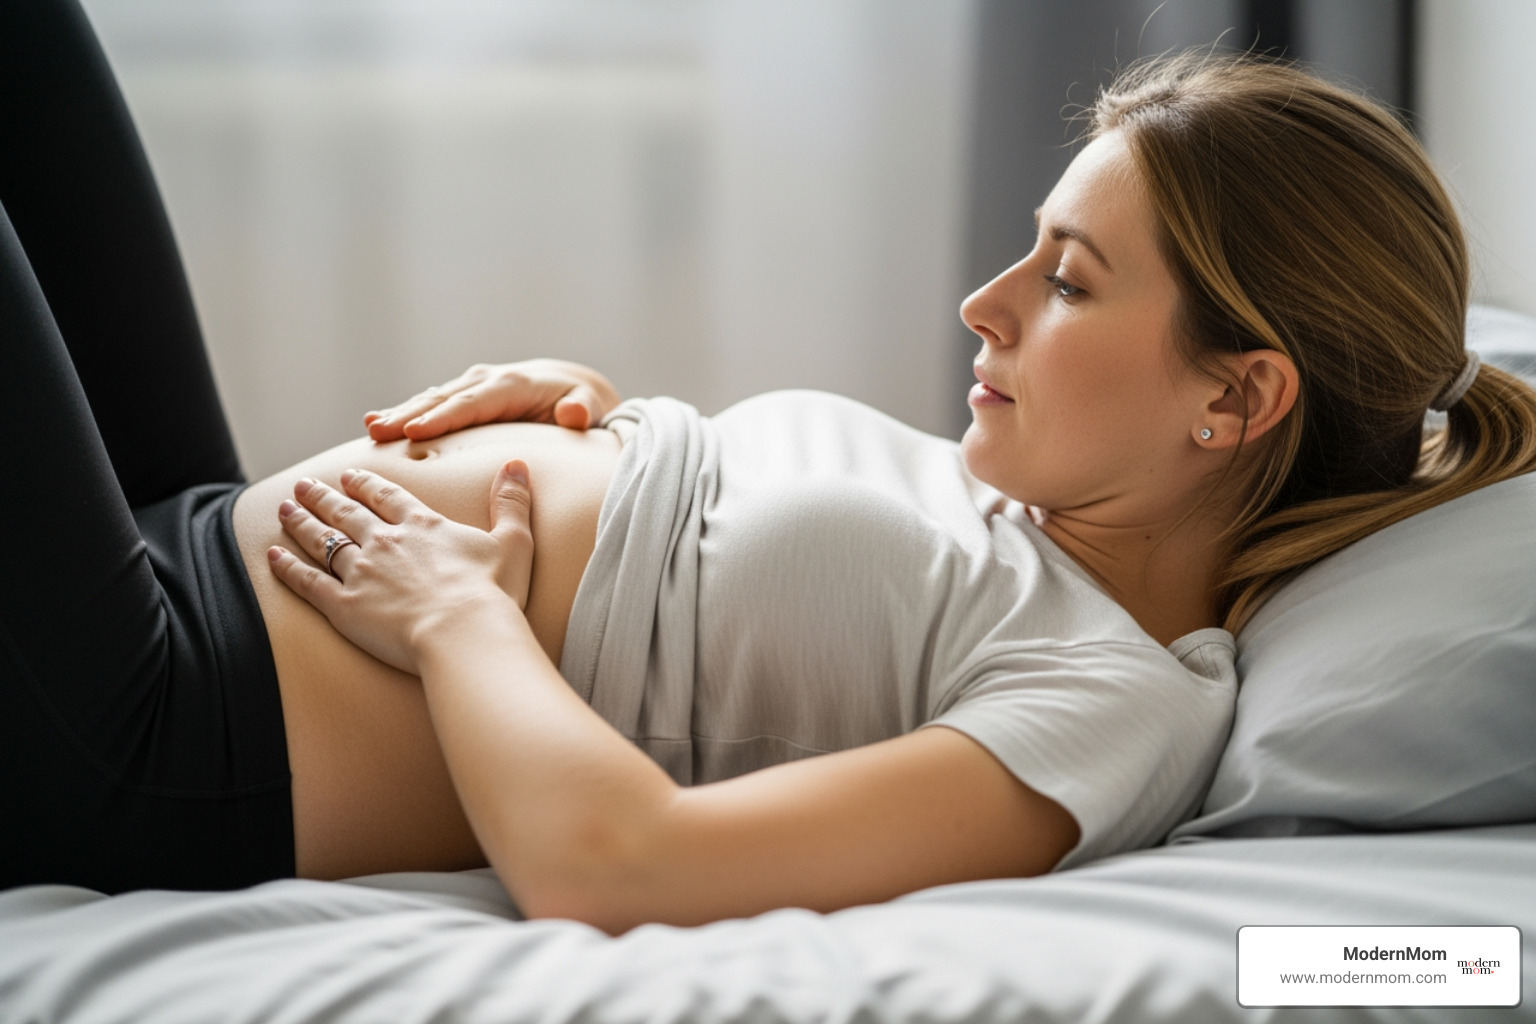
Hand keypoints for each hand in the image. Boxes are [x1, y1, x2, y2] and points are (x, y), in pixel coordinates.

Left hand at [267, 462, 534, 674]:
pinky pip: (308, 583)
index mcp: (423, 526)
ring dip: (301, 523)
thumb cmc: (493, 593)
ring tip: (284, 509)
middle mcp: (385, 542)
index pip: (388, 497)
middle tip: (304, 485)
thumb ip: (512, 502)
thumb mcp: (513, 541)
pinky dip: (288, 568)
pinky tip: (272, 557)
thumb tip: (517, 464)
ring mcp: (361, 572)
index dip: (367, 484)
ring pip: (322, 541)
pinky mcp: (344, 606)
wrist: (464, 633)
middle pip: (346, 513)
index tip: (350, 475)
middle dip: (323, 496)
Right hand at [364, 359, 619, 441]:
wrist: (576, 388)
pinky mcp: (466, 397)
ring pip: (432, 400)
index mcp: (512, 385)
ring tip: (371, 428)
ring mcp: (473, 388)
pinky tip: (376, 424)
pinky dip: (407, 413)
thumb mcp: (591, 404)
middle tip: (378, 431)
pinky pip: (433, 405)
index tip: (415, 432)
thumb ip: (583, 408)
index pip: (472, 404)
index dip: (443, 417)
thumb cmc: (583, 402)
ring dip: (401, 413)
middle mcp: (487, 381)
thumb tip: (571, 413)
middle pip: (443, 400)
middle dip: (409, 414)